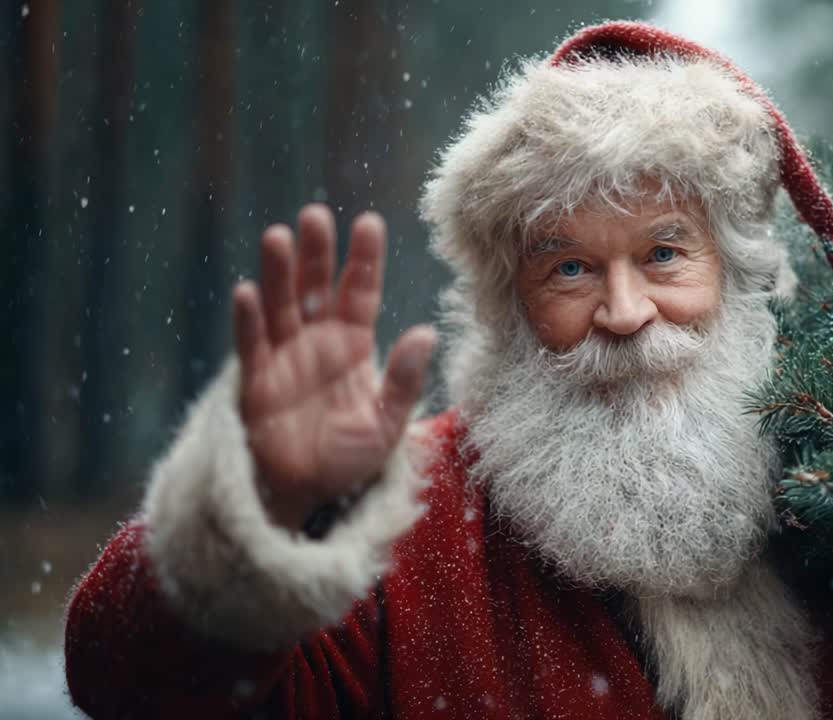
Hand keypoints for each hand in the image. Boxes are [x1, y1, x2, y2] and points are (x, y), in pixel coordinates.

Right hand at [232, 204, 435, 530]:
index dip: (364, 259)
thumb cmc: (349, 459)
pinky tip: (247, 292)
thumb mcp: (387, 423)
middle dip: (316, 252)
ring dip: (278, 272)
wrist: (306, 495)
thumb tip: (427, 332)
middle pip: (317, 287)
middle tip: (316, 215)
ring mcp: (283, 358)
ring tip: (278, 236)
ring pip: (281, 305)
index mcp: (353, 345)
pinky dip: (249, 320)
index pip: (361, 292)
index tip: (369, 222)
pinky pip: (251, 346)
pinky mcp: (255, 382)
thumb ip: (404, 379)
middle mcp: (317, 342)